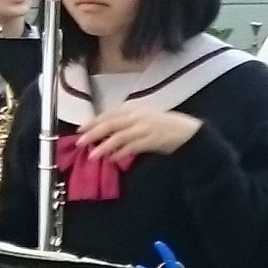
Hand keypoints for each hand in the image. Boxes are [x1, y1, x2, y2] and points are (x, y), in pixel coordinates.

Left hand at [76, 103, 203, 162]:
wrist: (187, 131)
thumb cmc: (163, 124)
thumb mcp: (143, 117)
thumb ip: (126, 123)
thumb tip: (105, 132)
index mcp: (134, 109)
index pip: (109, 114)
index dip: (94, 121)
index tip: (81, 129)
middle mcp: (138, 116)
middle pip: (111, 123)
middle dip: (94, 133)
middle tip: (79, 142)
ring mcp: (145, 128)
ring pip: (119, 136)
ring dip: (104, 146)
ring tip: (93, 155)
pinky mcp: (152, 140)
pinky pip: (133, 147)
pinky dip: (121, 153)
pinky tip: (113, 159)